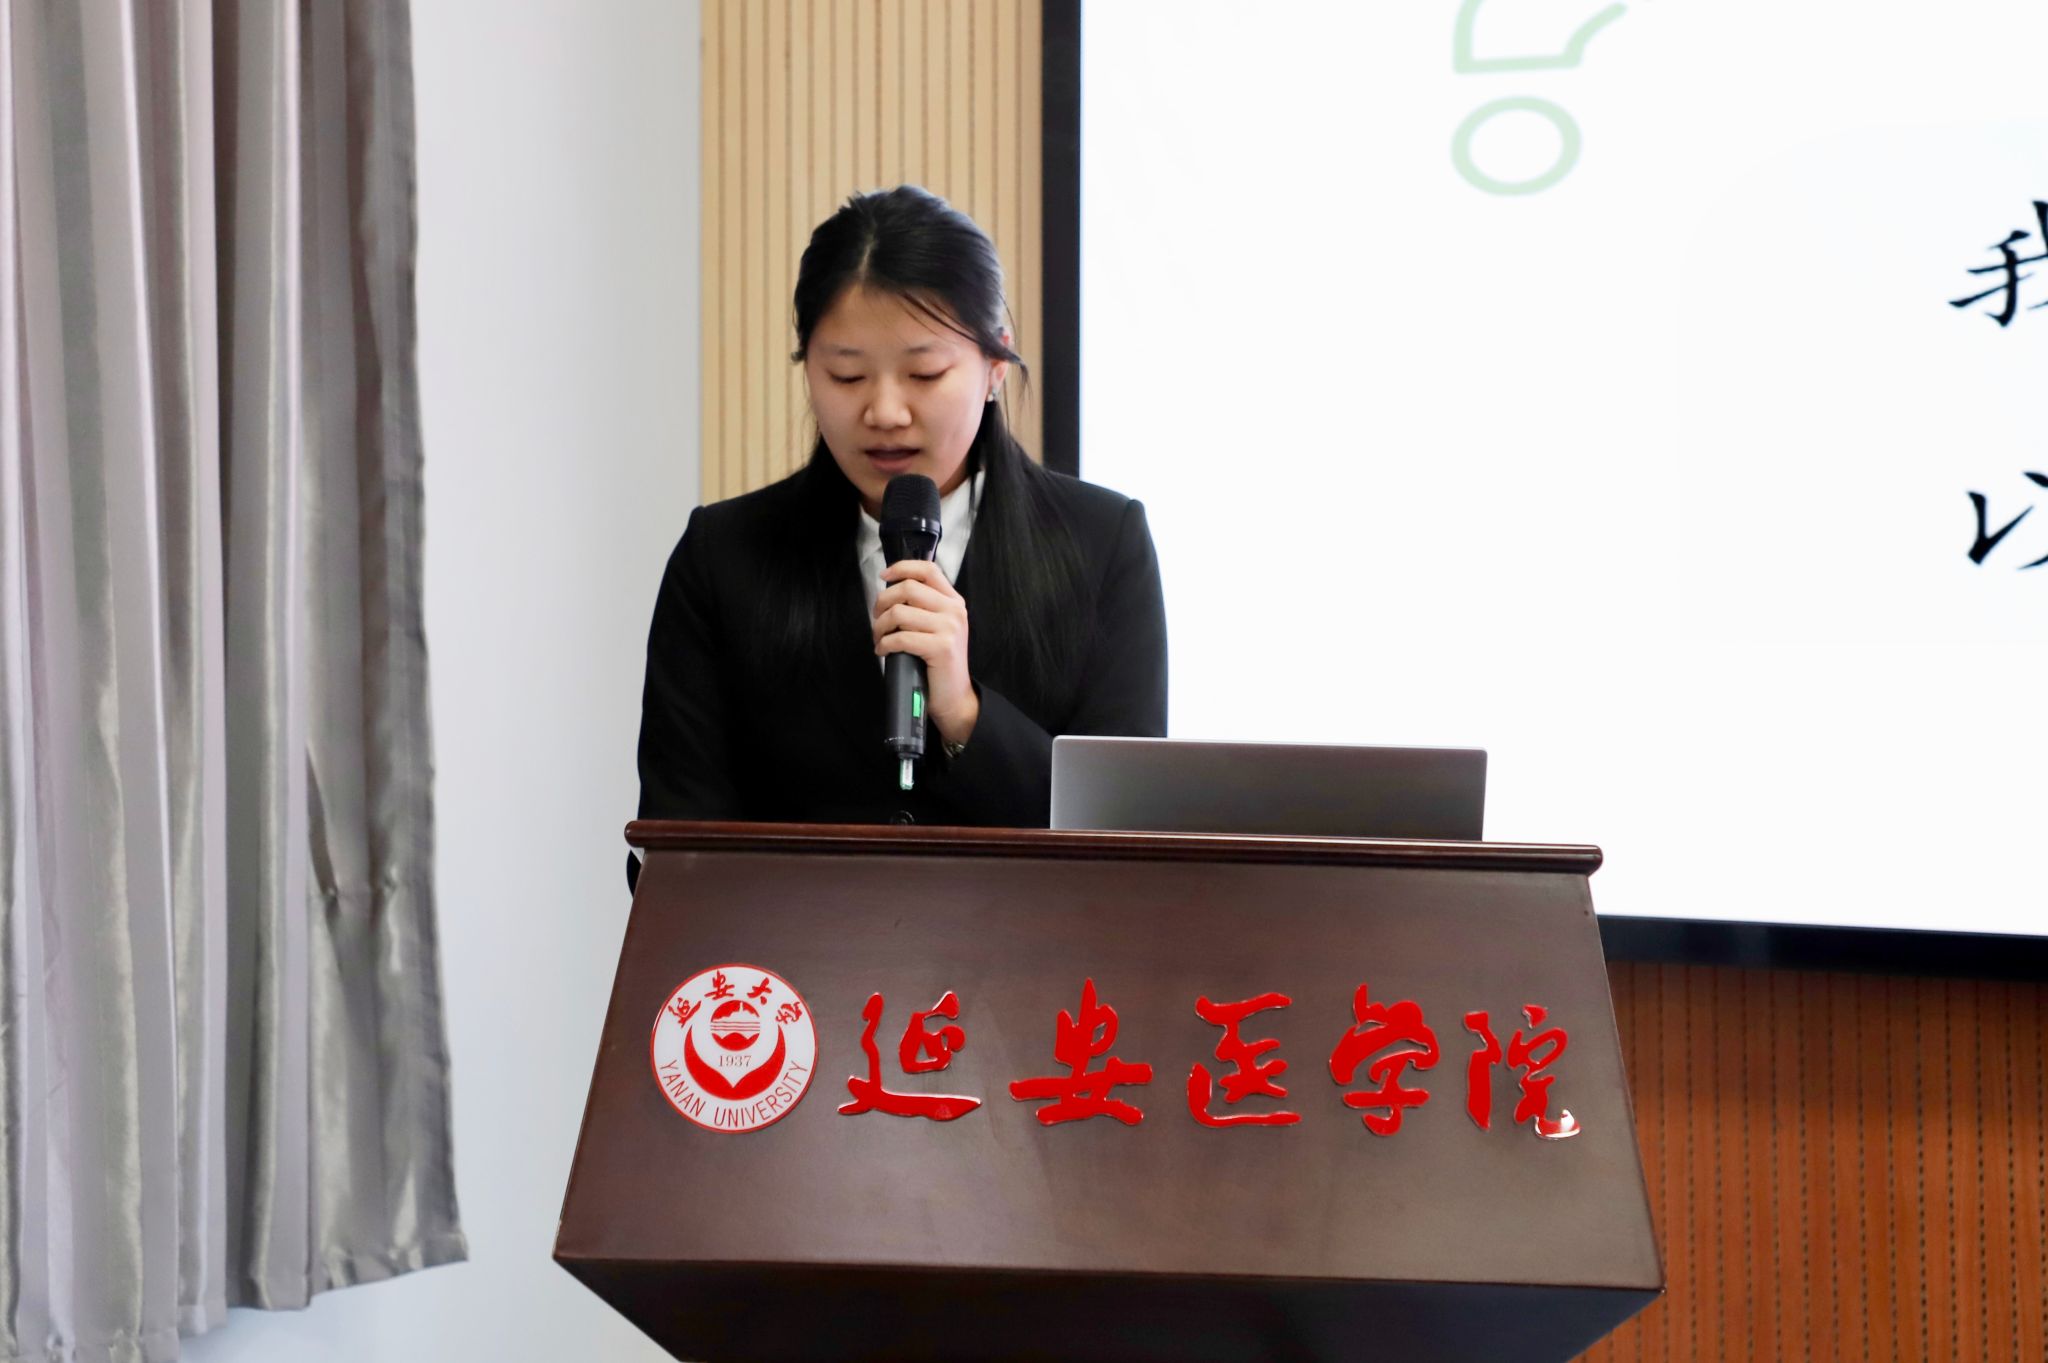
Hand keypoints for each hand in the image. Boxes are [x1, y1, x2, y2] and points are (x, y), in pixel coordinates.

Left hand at [873, 559, 977, 744]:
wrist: (954, 697)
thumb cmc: (938, 663)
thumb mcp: (937, 628)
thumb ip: (923, 608)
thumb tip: (890, 593)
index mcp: (954, 602)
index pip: (928, 570)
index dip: (902, 568)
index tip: (884, 576)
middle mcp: (954, 610)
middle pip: (907, 589)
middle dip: (882, 603)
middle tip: (877, 619)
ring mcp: (949, 628)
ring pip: (899, 613)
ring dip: (880, 627)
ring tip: (879, 639)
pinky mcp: (941, 647)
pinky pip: (900, 637)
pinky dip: (884, 644)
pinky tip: (884, 651)